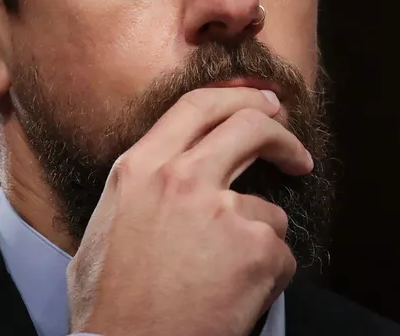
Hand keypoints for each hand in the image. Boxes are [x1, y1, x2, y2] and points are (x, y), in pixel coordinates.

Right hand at [67, 86, 312, 335]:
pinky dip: (267, 278)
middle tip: (296, 155)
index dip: (239, 96)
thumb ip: (139, 188)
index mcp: (141, 168)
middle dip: (282, 137)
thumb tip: (160, 179)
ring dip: (258, 242)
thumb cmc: (110, 304)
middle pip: (249, 126)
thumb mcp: (104, 226)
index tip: (263, 104)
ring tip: (225, 279)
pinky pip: (279, 256)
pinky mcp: (257, 250)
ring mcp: (224, 212)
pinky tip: (235, 298)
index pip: (198, 105)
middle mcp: (182, 178)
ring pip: (268, 211)